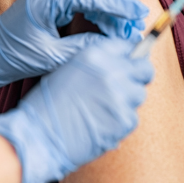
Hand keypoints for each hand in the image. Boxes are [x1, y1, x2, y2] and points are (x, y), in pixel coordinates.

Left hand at [0, 0, 147, 99]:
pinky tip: (108, 23)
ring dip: (108, 7)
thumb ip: (83, 48)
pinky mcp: (49, 1)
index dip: (116, 4)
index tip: (136, 13)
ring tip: (128, 24)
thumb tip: (113, 46)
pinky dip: (96, 10)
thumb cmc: (13, 56)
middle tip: (138, 19)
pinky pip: (79, 0)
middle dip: (117, 4)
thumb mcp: (52, 57)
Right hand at [0, 37, 153, 182]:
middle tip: (126, 87)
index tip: (128, 65)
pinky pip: (132, 118)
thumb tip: (120, 65)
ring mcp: (121, 96)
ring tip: (103, 110)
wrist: (39, 135)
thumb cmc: (47, 105)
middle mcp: (111, 71)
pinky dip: (120, 122)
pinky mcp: (125, 120)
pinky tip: (101, 124)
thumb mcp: (68, 70)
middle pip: (144, 69)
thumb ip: (95, 64)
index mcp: (95, 55)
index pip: (128, 47)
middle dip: (138, 76)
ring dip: (127, 101)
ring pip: (139, 95)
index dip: (129, 58)